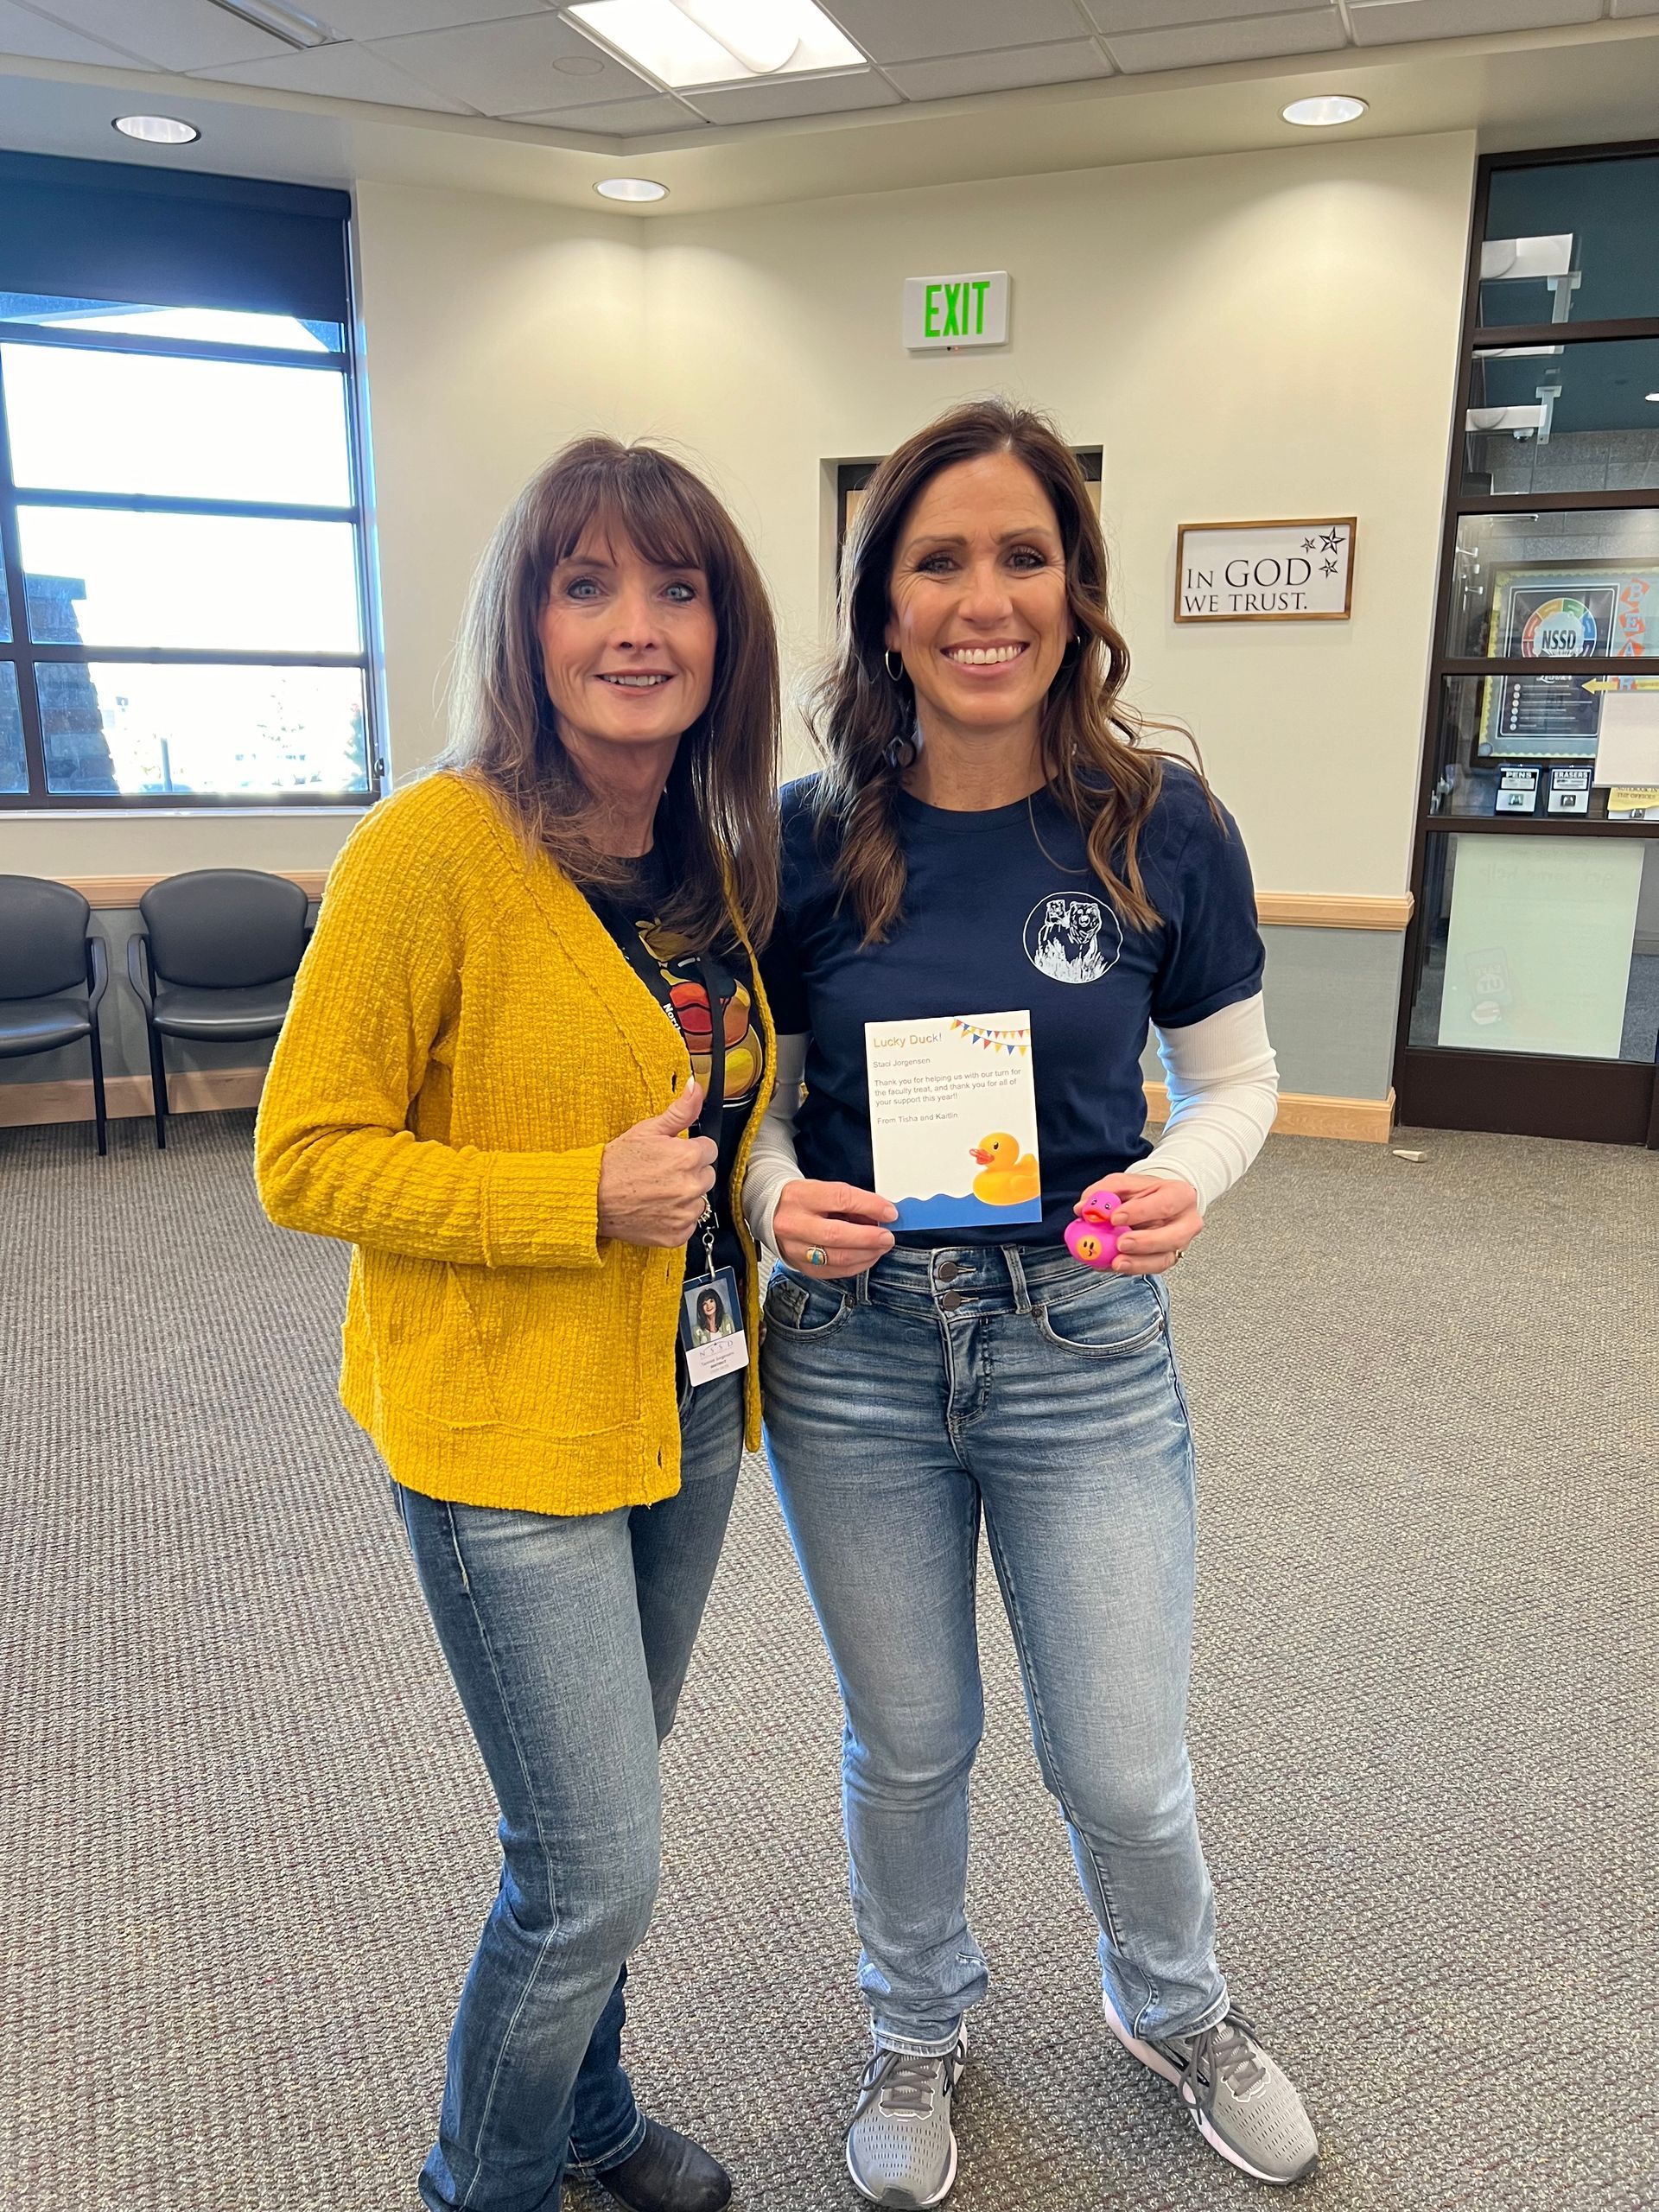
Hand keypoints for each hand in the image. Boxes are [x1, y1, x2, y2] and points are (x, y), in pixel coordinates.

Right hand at [598, 1081, 717, 1248]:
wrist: (591, 1198)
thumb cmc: (615, 1164)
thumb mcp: (647, 1130)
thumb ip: (680, 1111)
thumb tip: (696, 1088)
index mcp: (688, 1157)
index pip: (709, 1149)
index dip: (691, 1150)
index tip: (673, 1155)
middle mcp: (691, 1186)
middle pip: (707, 1175)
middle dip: (690, 1173)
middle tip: (662, 1173)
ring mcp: (685, 1213)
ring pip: (700, 1201)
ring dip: (685, 1197)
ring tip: (657, 1192)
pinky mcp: (677, 1234)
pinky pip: (689, 1224)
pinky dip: (676, 1218)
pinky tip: (656, 1208)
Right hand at [772, 1178, 897, 1278]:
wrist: (771, 1212)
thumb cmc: (802, 1200)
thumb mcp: (822, 1190)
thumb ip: (850, 1202)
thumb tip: (881, 1215)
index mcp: (800, 1196)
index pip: (841, 1199)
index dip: (870, 1206)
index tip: (890, 1212)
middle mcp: (794, 1223)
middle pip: (837, 1235)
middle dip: (869, 1238)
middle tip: (887, 1237)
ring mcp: (794, 1248)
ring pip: (836, 1258)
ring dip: (866, 1254)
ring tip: (880, 1247)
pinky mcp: (799, 1265)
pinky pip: (833, 1272)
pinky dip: (855, 1266)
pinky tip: (866, 1257)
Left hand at [1075, 1173, 1202, 1276]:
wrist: (1160, 1202)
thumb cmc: (1144, 1192)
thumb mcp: (1124, 1183)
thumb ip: (1104, 1191)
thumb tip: (1083, 1208)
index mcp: (1181, 1194)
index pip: (1164, 1204)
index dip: (1140, 1212)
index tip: (1115, 1218)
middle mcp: (1187, 1221)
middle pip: (1172, 1237)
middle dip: (1144, 1243)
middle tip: (1120, 1244)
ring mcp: (1180, 1243)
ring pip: (1164, 1259)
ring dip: (1138, 1263)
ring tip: (1116, 1262)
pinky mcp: (1169, 1258)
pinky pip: (1152, 1268)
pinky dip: (1132, 1268)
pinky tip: (1112, 1265)